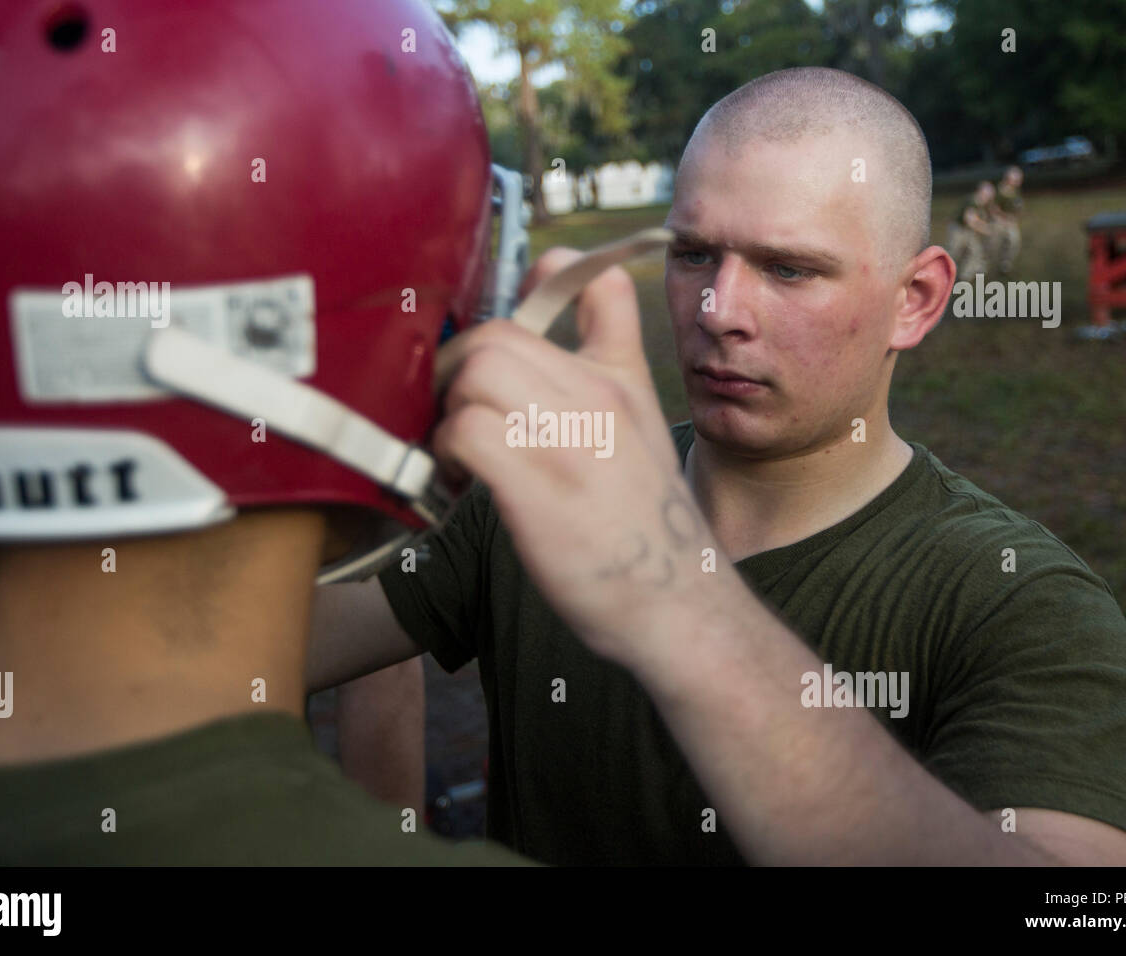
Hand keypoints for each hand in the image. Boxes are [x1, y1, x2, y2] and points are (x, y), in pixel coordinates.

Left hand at [432, 249, 725, 665]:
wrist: (679, 605)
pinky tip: (461, 482)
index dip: (539, 281)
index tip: (505, 316)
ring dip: (447, 411)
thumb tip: (590, 300)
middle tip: (451, 408)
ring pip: (476, 374)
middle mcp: (599, 399)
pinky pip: (466, 432)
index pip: (594, 285)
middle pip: (497, 336)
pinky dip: (447, 453)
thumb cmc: (646, 524)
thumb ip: (613, 367)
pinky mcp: (538, 490)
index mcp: (623, 381)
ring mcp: (570, 442)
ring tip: (456, 451)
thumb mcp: (646, 431)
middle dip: (455, 369)